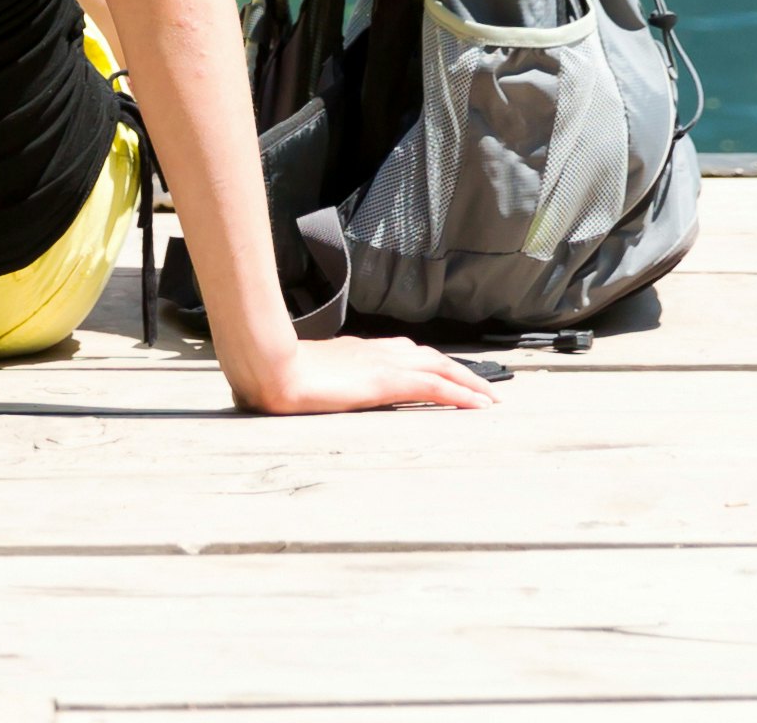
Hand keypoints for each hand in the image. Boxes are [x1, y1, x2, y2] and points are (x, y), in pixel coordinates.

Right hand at [232, 332, 498, 414]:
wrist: (268, 365)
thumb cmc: (278, 371)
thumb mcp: (306, 373)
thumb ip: (323, 376)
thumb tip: (317, 385)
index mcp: (360, 351)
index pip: (407, 353)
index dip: (432, 364)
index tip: (450, 375)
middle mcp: (377, 351)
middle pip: (431, 357)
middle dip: (460, 371)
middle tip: (483, 389)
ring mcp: (383, 363)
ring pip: (441, 367)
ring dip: (468, 381)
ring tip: (488, 398)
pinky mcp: (385, 381)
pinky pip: (435, 387)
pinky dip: (460, 394)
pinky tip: (478, 405)